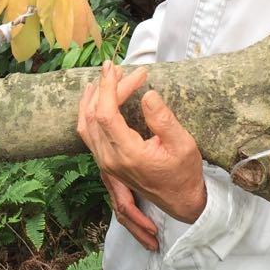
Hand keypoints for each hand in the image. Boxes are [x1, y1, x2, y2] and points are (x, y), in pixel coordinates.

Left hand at [77, 60, 207, 235]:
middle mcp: (110, 159)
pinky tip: (95, 99)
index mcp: (128, 154)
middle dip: (107, 88)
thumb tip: (147, 95)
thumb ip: (163, 120)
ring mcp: (105, 162)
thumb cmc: (184, 172)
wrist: (180, 201)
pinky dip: (88, 113)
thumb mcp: (183, 144)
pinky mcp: (105, 162)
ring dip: (92, 98)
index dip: (108, 87)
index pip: (106, 114)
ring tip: (104, 78)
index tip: (116, 68)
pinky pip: (87, 134)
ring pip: (85, 125)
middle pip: (95, 115)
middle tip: (123, 70)